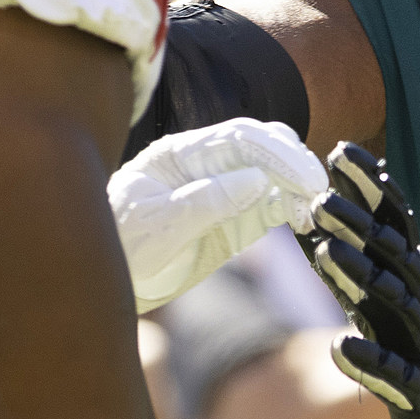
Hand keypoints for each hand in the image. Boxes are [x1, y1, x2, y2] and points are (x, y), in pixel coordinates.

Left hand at [111, 120, 324, 312]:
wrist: (102, 280)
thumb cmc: (119, 246)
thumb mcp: (156, 226)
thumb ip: (205, 201)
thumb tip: (256, 179)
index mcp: (180, 154)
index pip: (237, 138)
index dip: (275, 152)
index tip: (302, 175)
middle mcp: (205, 164)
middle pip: (261, 145)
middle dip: (293, 162)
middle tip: (317, 190)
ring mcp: (222, 190)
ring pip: (273, 171)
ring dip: (298, 184)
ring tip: (315, 209)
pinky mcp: (234, 218)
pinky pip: (271, 203)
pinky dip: (293, 207)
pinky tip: (305, 219)